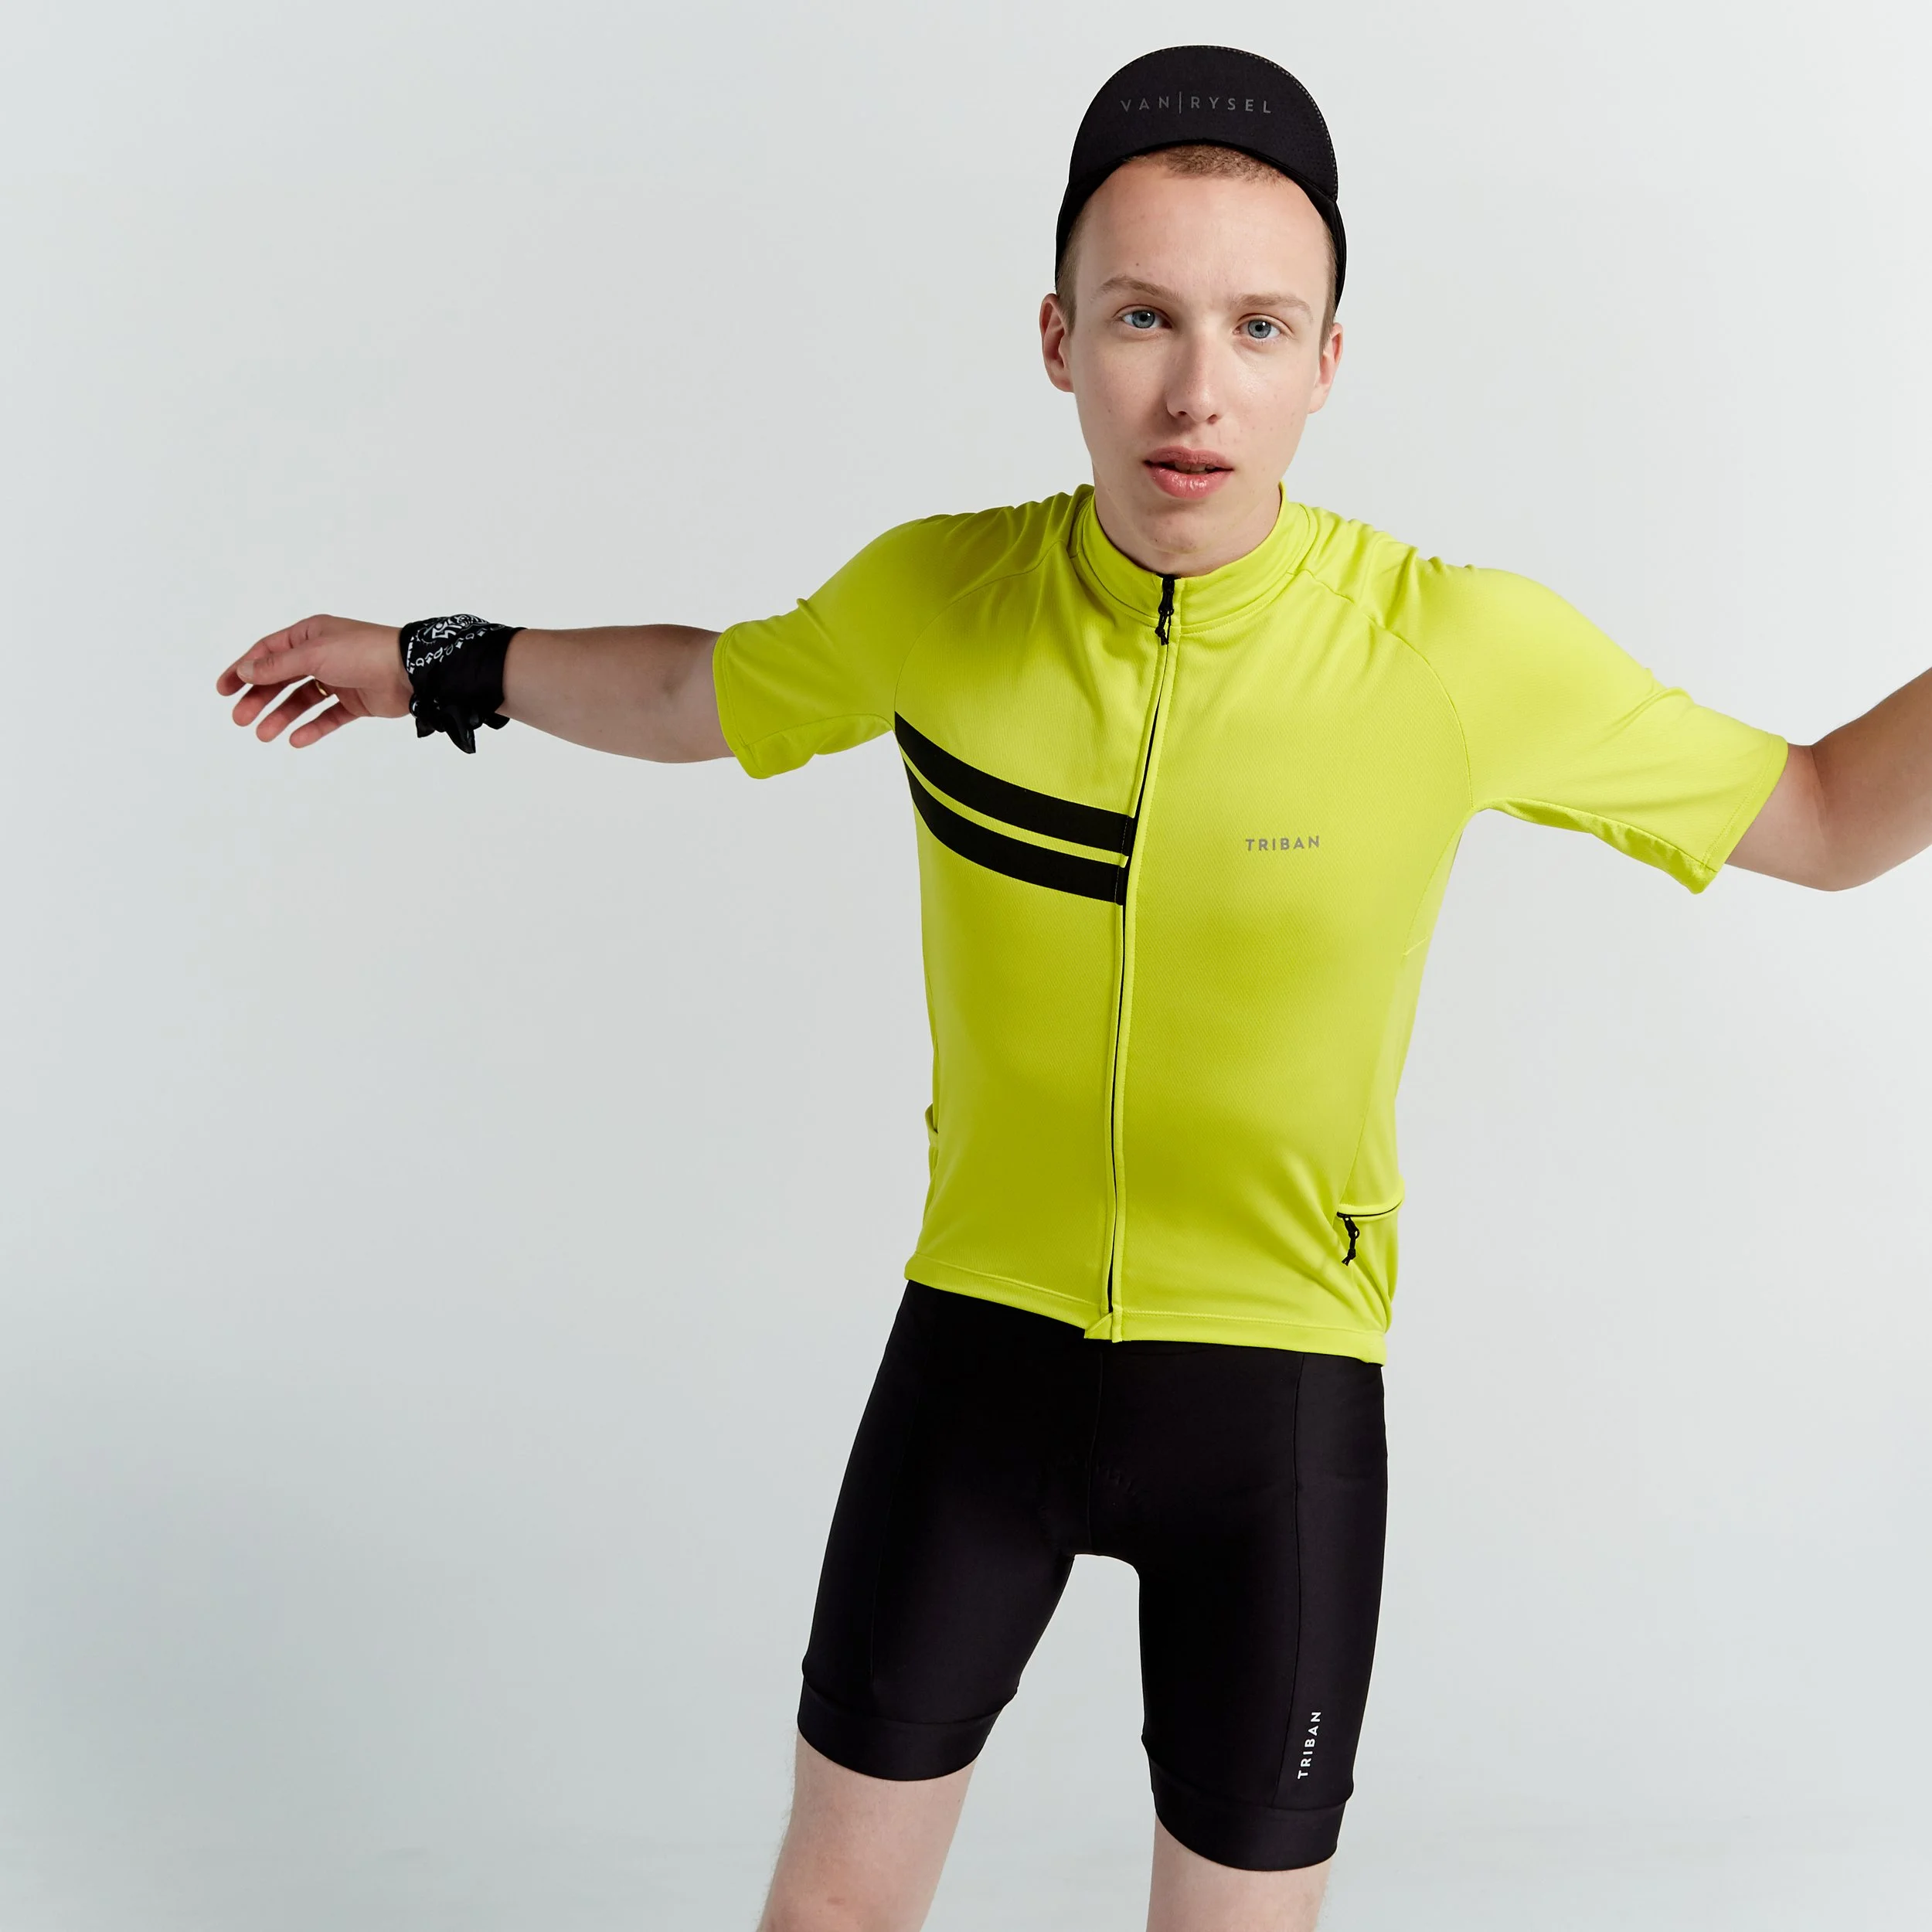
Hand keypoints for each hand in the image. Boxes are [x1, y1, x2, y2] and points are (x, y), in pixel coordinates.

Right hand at [217, 614, 412, 747]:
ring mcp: (340, 679)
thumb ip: (278, 665)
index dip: (243, 669)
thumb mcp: (313, 655)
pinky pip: (328, 716)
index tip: (223, 690)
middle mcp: (322, 655)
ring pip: (302, 700)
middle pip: (281, 678)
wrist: (410, 672)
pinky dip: (312, 728)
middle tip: (240, 719)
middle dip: (259, 698)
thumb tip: (245, 671)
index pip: (267, 652)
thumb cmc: (361, 652)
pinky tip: (295, 740)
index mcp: (310, 635)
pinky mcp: (356, 701)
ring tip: (263, 735)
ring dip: (281, 716)